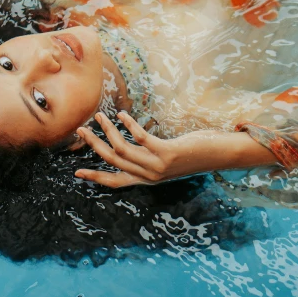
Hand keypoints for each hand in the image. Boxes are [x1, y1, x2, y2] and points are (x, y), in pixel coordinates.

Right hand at [74, 112, 270, 187]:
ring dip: (109, 131)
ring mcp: (158, 166)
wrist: (221, 155)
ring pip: (123, 149)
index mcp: (148, 179)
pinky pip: (141, 139)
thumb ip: (151, 156)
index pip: (116, 182)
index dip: (96, 176)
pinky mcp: (167, 153)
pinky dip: (130, 125)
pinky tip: (124, 115)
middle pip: (114, 161)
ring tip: (100, 116)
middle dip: (94, 145)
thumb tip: (135, 142)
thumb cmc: (196, 153)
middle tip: (81, 130)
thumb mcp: (169, 159)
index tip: (77, 171)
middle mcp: (150, 176)